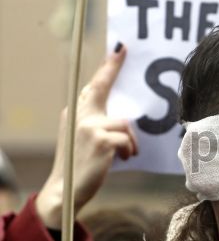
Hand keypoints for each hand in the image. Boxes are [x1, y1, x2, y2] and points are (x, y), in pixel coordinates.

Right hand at [36, 44, 137, 228]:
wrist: (66, 191)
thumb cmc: (81, 165)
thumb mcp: (85, 139)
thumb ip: (96, 122)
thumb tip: (119, 114)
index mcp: (75, 114)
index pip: (92, 86)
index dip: (107, 68)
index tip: (119, 49)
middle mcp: (78, 116)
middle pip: (100, 87)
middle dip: (112, 68)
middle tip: (123, 49)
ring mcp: (88, 127)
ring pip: (124, 124)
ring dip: (129, 141)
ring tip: (125, 154)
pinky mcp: (101, 140)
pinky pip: (128, 140)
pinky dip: (129, 150)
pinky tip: (122, 159)